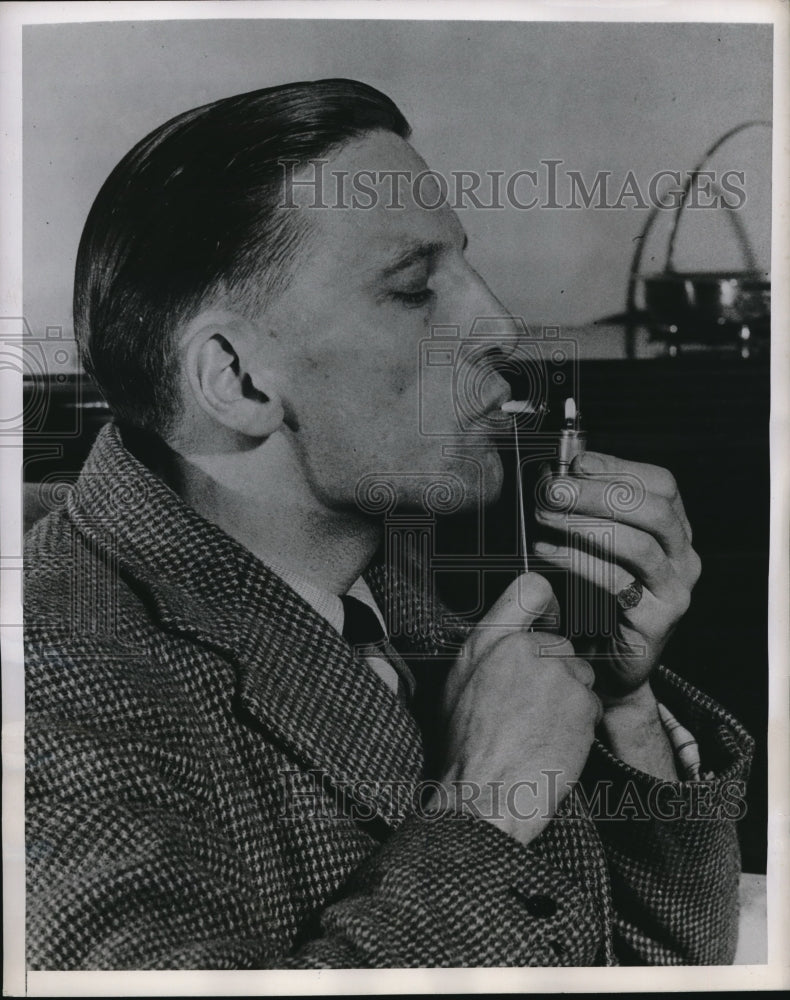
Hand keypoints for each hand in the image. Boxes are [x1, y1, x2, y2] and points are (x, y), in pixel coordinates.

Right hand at [430, 572, 600, 845]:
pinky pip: (591, 703)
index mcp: (488, 639)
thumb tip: (506, 635)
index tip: (548, 618)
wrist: (486, 793)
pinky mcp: (582, 700)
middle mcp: (524, 647)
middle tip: (532, 705)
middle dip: (554, 669)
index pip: (531, 589)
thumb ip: (486, 649)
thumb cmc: (466, 747)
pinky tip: (556, 741)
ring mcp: (557, 672)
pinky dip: (580, 722)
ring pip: (579, 674)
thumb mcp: (457, 684)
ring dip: (569, 696)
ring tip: (540, 727)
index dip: (546, 602)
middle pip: (560, 644)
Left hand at [533, 451, 701, 705]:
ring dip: (584, 524)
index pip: (662, 485)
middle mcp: (684, 558)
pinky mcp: (657, 621)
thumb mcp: (597, 548)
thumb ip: (588, 511)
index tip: (577, 463)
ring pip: (637, 544)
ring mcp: (675, 590)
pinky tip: (546, 551)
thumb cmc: (598, 599)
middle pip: (652, 510)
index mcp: (675, 532)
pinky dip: (576, 561)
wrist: (608, 665)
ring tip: (545, 517)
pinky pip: (615, 582)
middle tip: (553, 490)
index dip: (620, 467)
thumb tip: (558, 474)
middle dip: (598, 493)